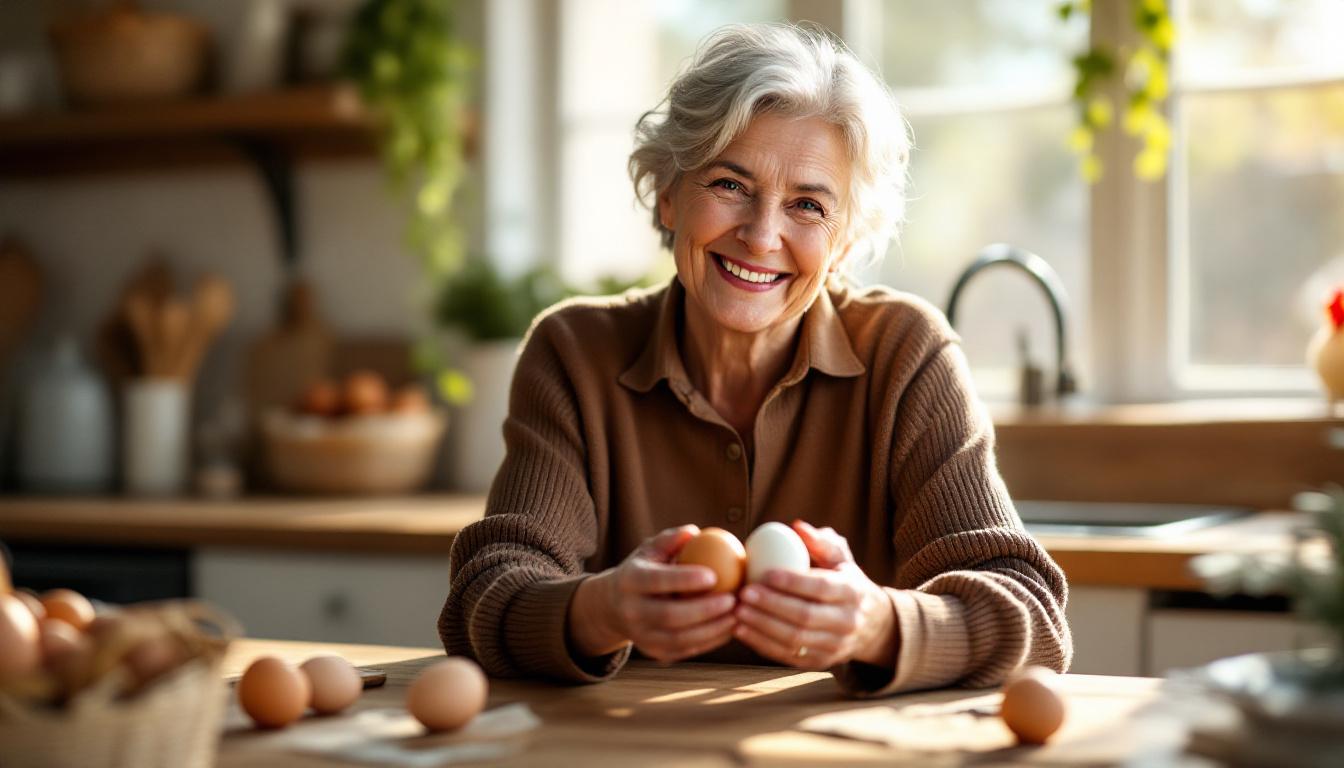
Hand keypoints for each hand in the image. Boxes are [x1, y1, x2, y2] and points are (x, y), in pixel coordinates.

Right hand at [568, 525, 737, 662]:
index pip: (657, 581)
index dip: (684, 580)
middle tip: (732, 599)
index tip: (713, 576)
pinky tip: (730, 627)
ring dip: (712, 630)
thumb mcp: (650, 550)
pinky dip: (710, 641)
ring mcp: (642, 636)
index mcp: (630, 581)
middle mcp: (631, 611)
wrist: (615, 606)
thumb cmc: (644, 569)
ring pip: (679, 639)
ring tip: (737, 615)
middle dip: (704, 610)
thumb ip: (670, 540)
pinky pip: (686, 650)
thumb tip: (694, 532)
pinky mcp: (655, 652)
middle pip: (669, 616)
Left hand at [733, 521, 895, 670]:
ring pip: (795, 639)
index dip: (793, 582)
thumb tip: (796, 526)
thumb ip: (820, 542)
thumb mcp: (841, 559)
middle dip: (771, 605)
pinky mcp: (819, 662)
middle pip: (805, 616)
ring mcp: (834, 646)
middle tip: (744, 593)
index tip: (766, 574)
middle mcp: (847, 622)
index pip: (821, 588)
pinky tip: (740, 630)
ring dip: (762, 626)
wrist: (870, 625)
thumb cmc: (845, 582)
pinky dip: (761, 644)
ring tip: (737, 611)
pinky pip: (787, 656)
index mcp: (852, 592)